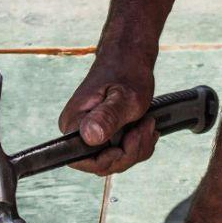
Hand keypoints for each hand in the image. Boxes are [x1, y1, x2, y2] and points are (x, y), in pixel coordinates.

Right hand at [59, 54, 157, 174]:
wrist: (129, 57)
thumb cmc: (126, 71)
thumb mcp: (125, 96)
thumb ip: (108, 117)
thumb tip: (90, 136)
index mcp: (73, 123)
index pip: (83, 161)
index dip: (109, 160)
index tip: (128, 139)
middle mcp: (78, 132)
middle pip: (103, 165)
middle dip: (130, 152)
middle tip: (145, 125)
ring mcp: (91, 134)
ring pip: (116, 161)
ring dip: (138, 147)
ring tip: (147, 122)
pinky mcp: (104, 134)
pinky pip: (122, 153)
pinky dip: (139, 144)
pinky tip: (146, 126)